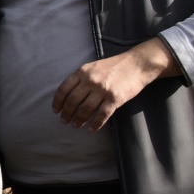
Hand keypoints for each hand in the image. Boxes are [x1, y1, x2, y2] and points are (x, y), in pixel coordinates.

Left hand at [52, 36, 177, 130]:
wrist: (137, 64)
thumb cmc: (114, 66)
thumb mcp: (93, 67)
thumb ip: (81, 78)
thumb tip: (68, 94)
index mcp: (82, 72)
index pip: (64, 89)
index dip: (57, 102)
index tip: (56, 110)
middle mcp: (90, 81)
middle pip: (72, 101)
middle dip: (66, 113)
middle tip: (64, 121)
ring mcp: (103, 90)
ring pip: (85, 110)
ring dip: (78, 120)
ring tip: (76, 125)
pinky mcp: (115, 98)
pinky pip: (102, 115)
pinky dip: (95, 124)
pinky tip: (91, 129)